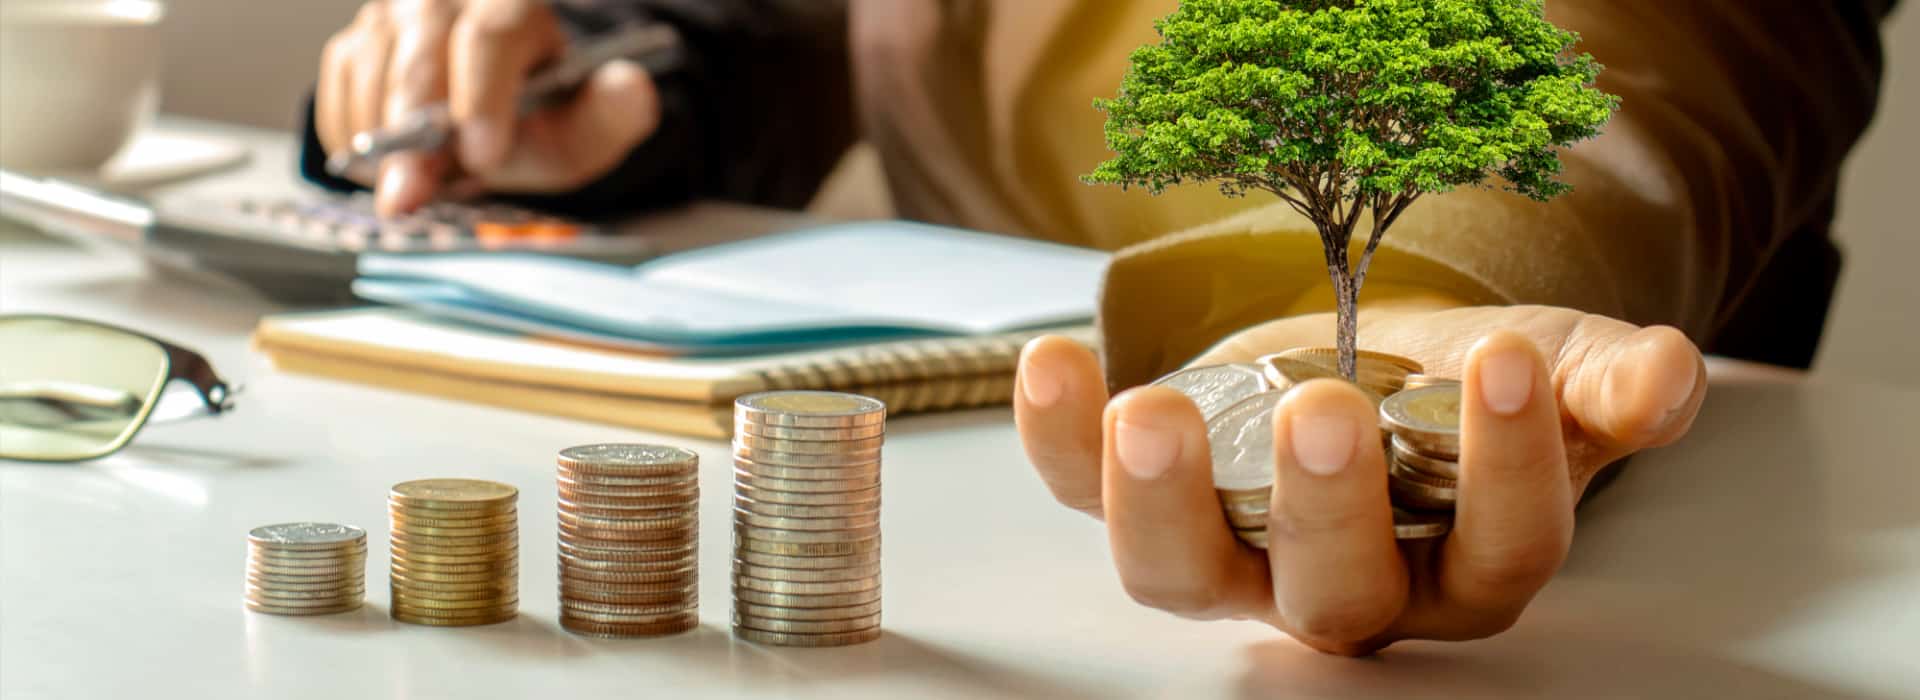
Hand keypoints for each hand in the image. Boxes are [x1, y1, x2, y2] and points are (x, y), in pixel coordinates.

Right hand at [315, 0, 662, 215]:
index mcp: (513, 4)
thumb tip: (633, 88)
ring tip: (402, 189)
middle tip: (408, 194)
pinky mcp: (357, 42)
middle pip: (421, 51)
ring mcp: (395, 15)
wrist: (497, 118)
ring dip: (379, 137)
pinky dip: (351, 133)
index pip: (492, 36)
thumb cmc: (540, 119)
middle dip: (412, 131)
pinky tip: (376, 169)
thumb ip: (612, 113)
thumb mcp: (585, 126)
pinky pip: (338, 85)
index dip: (483, 97)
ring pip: (370, 66)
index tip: (483, 156)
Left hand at [1013, 305, 1706, 654]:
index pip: (1500, 547)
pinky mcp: (1149, 495)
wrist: (1369, 348)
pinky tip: (1055, 368)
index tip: (1505, 363)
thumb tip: (1661, 379)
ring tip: (1151, 414)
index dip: (1508, 469)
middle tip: (1323, 411)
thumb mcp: (1554, 369)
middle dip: (1327, 510)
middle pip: (1335, 594)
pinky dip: (1055, 438)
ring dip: (1157, 503)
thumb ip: (1605, 385)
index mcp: (1463, 562)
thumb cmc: (1462, 383)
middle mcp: (1345, 583)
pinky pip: (1078, 494)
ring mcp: (1232, 549)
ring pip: (1182, 575)